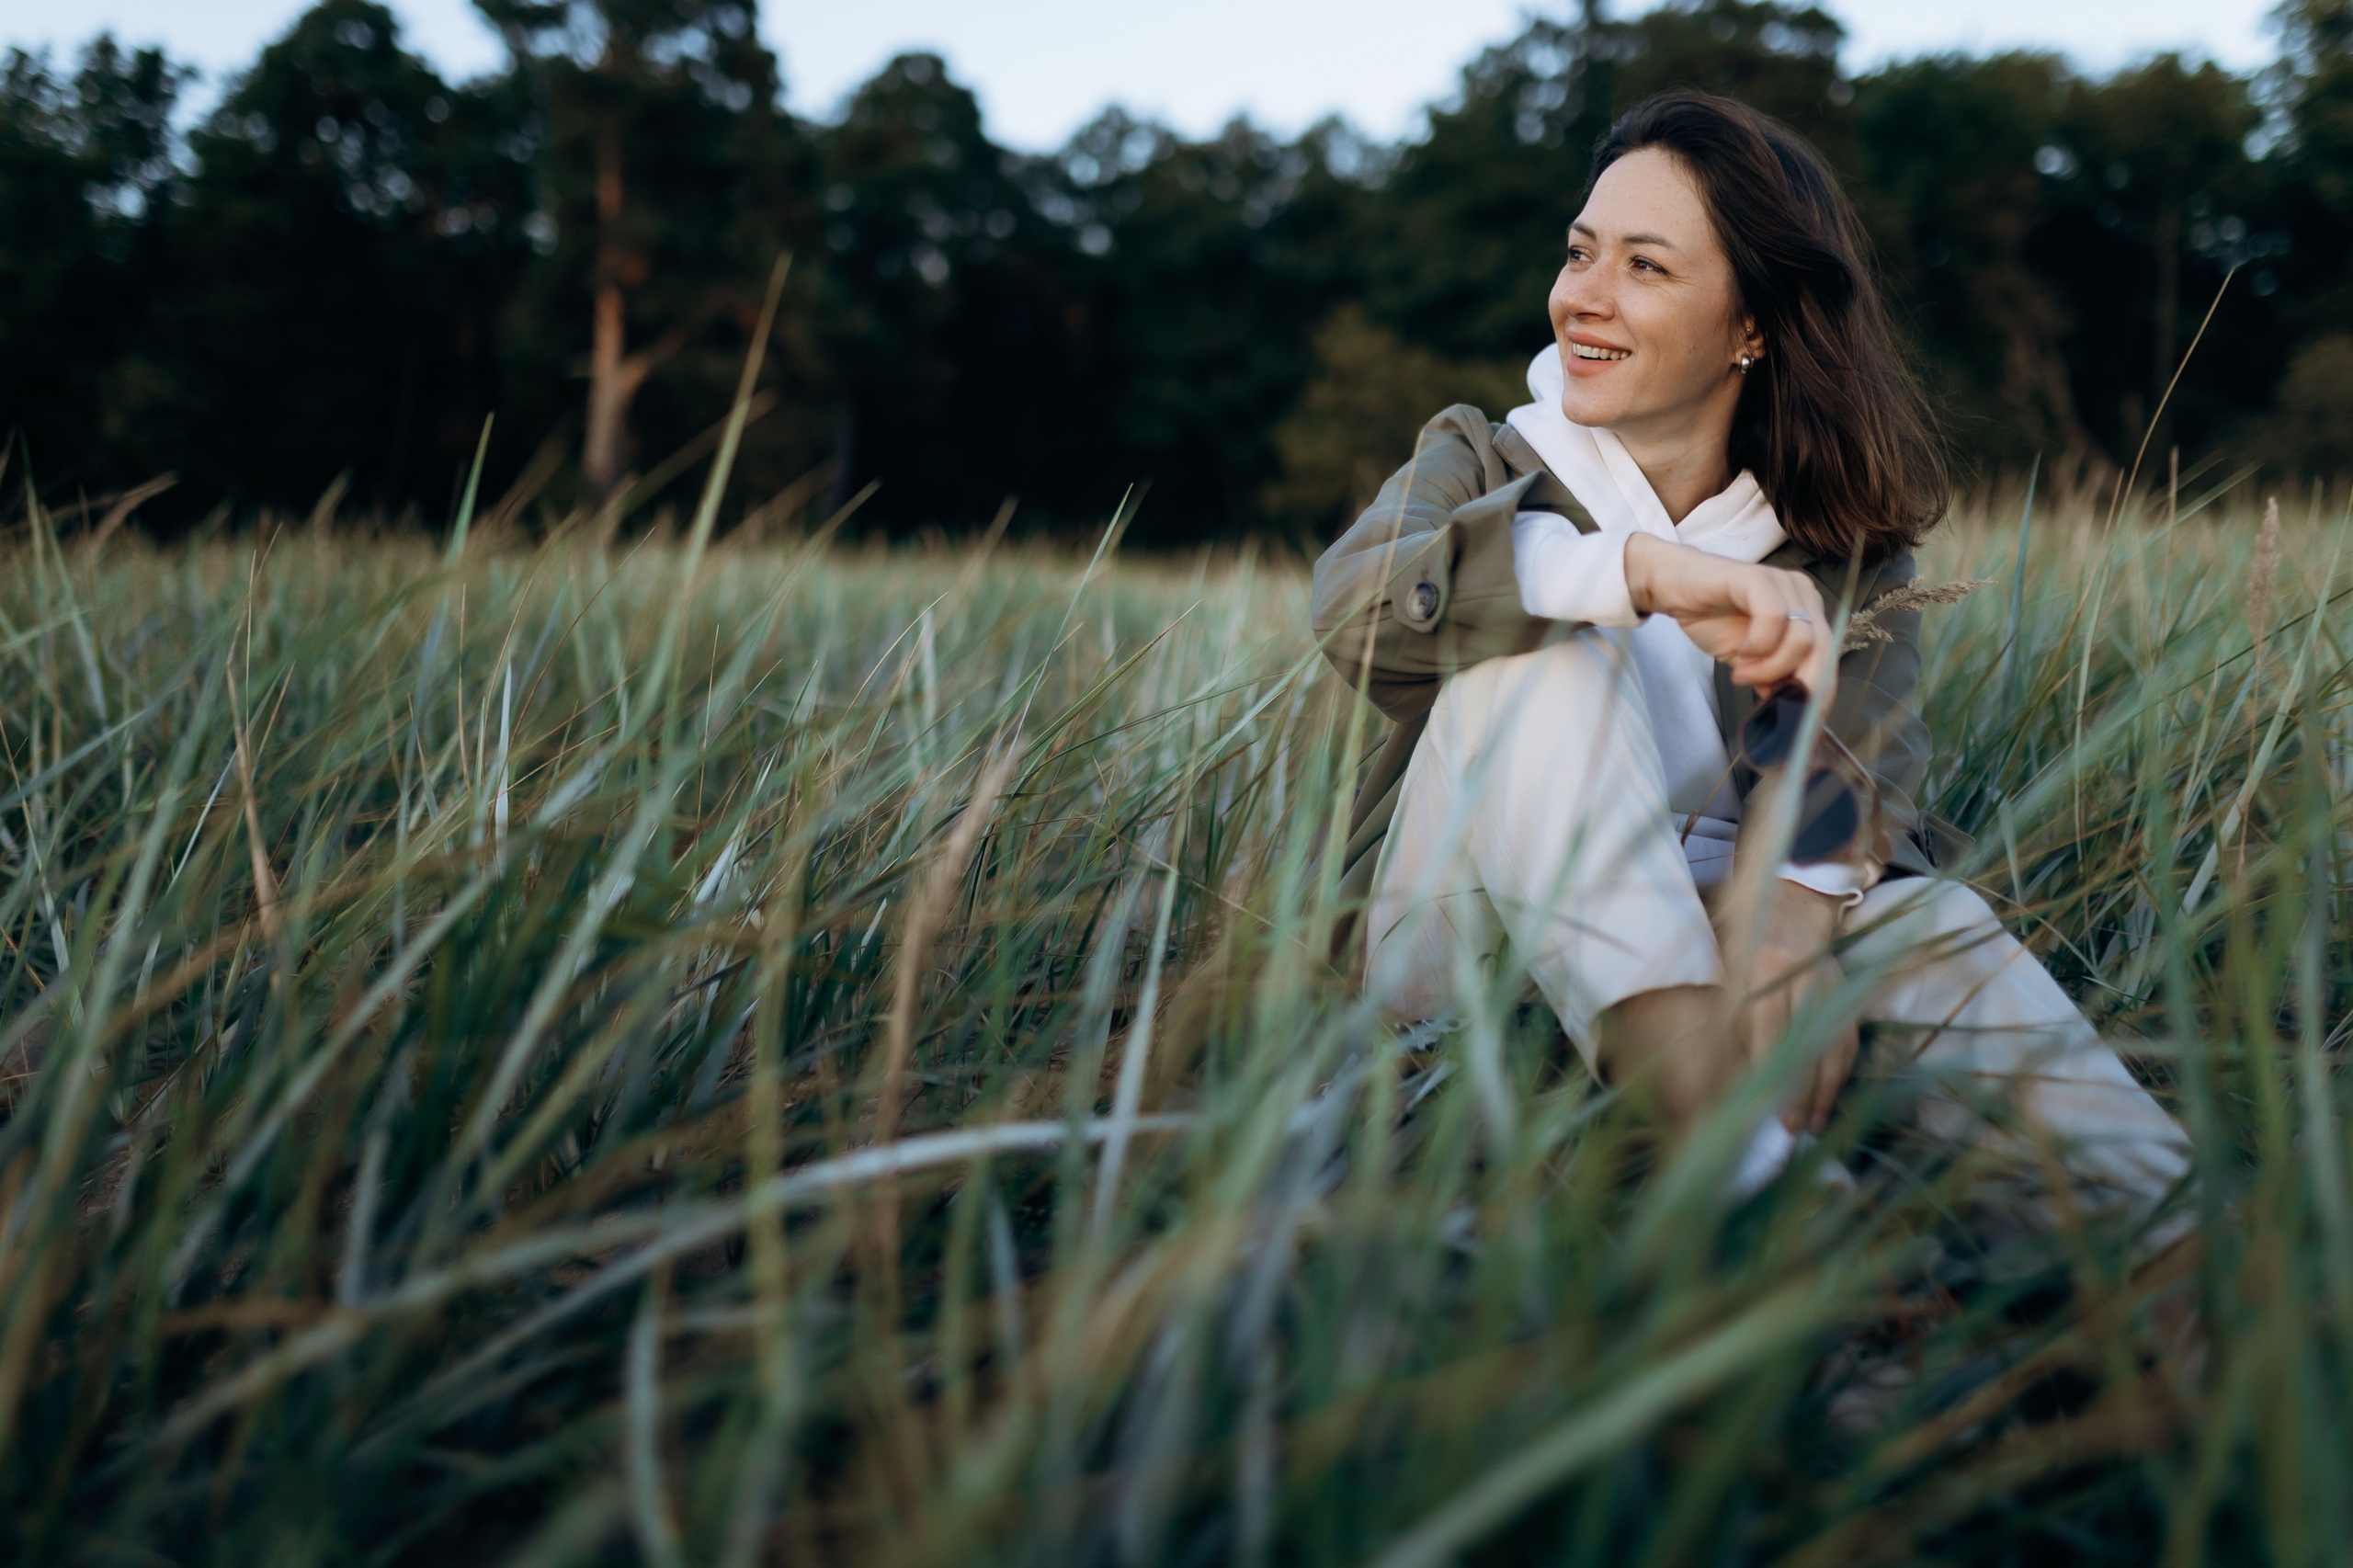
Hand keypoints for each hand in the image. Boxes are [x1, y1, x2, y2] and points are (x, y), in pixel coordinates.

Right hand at [1623, 533, 1834, 698]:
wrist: (1673, 588)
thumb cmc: (1712, 619)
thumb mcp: (1748, 660)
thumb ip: (1772, 677)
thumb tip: (1791, 709)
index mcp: (1807, 613)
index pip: (1828, 658)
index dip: (1820, 694)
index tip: (1805, 724)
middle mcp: (1803, 594)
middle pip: (1823, 650)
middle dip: (1801, 687)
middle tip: (1775, 706)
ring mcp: (1783, 583)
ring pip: (1802, 638)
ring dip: (1770, 667)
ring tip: (1742, 674)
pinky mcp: (1757, 576)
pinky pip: (1774, 617)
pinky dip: (1758, 644)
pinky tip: (1740, 652)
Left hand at [1735, 881, 1856, 1132]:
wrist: (1791, 898)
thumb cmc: (1744, 938)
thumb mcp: (1726, 966)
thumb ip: (1727, 1012)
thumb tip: (1718, 1069)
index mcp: (1760, 967)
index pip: (1765, 1030)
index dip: (1764, 1072)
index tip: (1752, 1108)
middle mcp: (1798, 976)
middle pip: (1801, 1043)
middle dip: (1796, 1090)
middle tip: (1789, 1129)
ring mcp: (1827, 983)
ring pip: (1831, 1045)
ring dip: (1823, 1089)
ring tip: (1811, 1124)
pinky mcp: (1844, 989)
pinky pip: (1847, 1037)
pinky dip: (1840, 1070)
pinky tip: (1829, 1096)